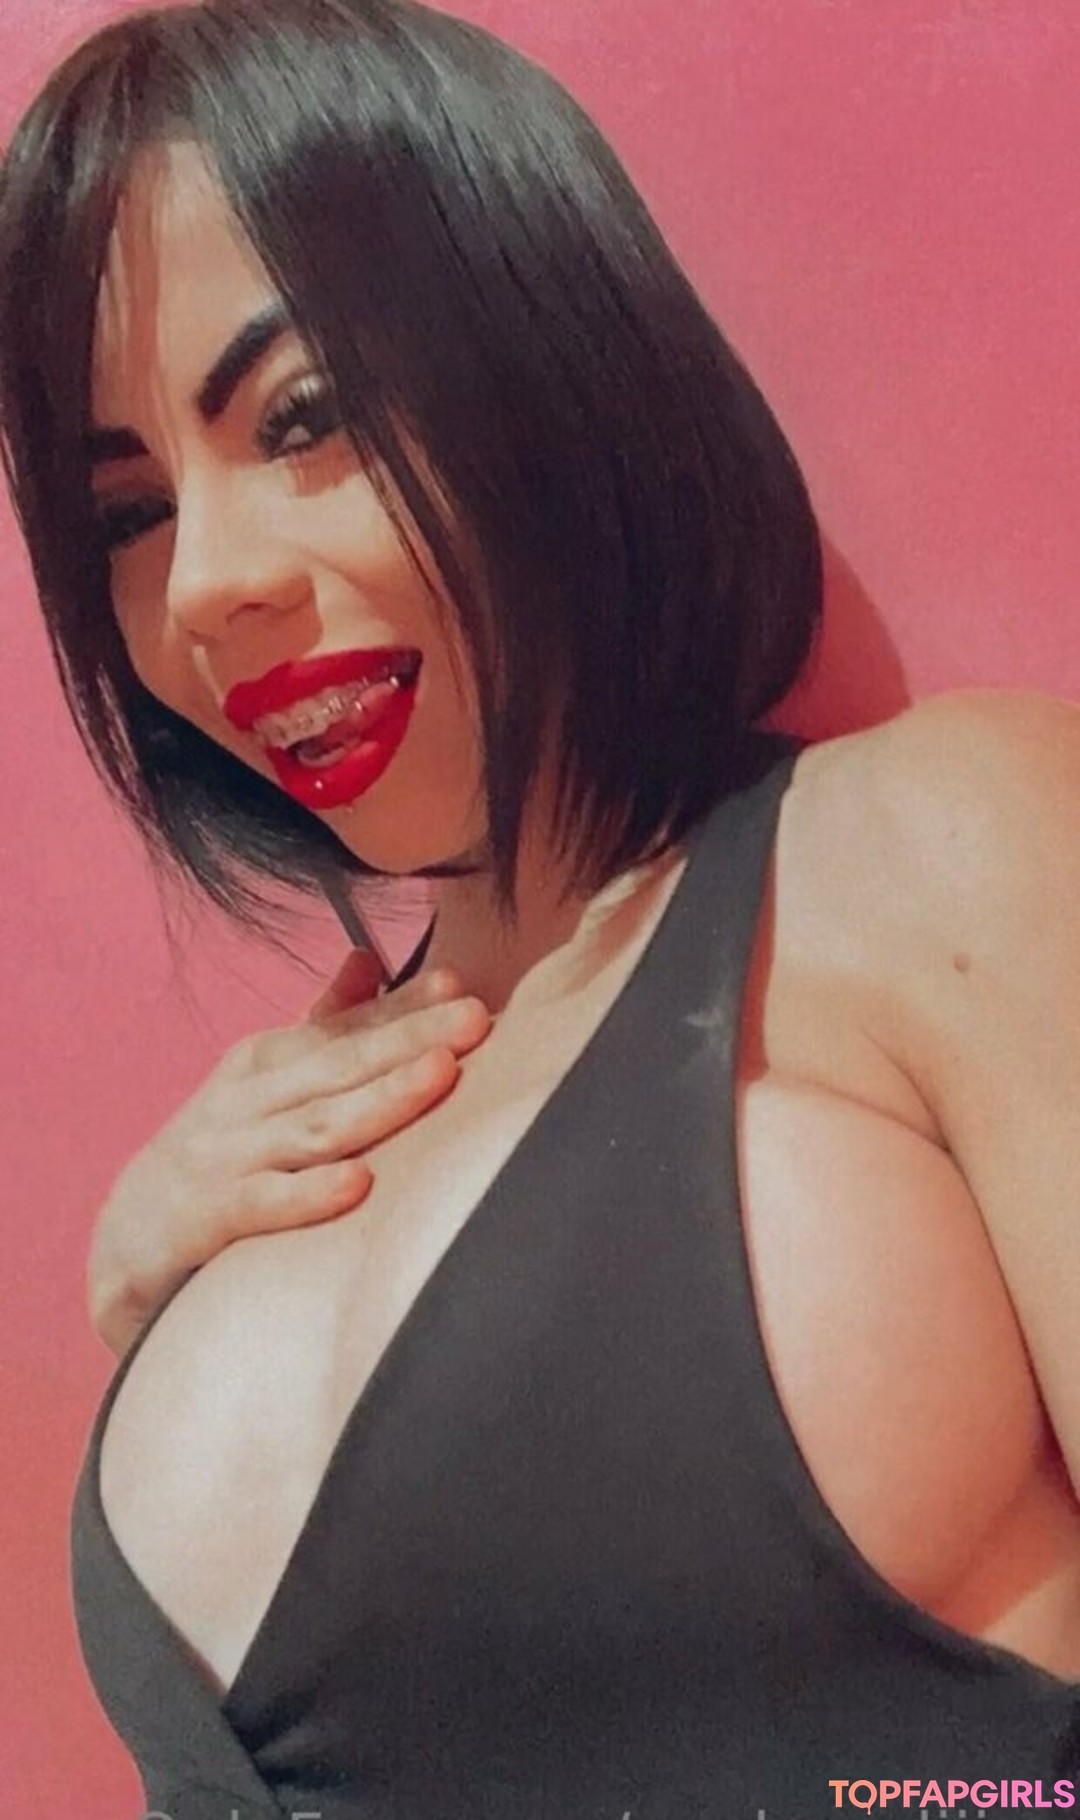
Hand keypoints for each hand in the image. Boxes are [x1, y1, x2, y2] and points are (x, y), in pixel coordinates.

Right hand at [87, 955, 490, 1359]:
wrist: (129, 1239)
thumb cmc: (220, 1153)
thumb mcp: (264, 1080)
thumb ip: (322, 1023)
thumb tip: (369, 958)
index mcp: (267, 1061)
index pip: (346, 1027)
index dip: (404, 1005)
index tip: (460, 985)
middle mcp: (248, 1099)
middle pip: (341, 1065)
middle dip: (412, 1038)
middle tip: (475, 1018)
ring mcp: (227, 1155)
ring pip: (316, 1125)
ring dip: (382, 1099)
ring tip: (440, 1075)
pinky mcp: (207, 1215)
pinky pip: (265, 1202)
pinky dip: (310, 1193)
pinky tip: (359, 1182)